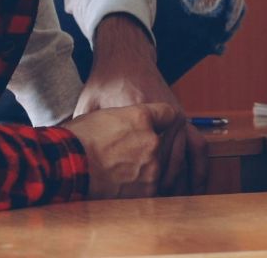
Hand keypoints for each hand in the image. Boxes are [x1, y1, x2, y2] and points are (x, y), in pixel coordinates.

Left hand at [72, 16, 208, 193]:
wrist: (126, 59)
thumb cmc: (105, 82)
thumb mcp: (89, 105)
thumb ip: (84, 129)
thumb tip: (67, 155)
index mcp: (140, 114)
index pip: (144, 156)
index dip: (138, 181)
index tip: (130, 198)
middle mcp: (165, 117)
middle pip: (166, 163)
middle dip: (157, 188)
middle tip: (146, 206)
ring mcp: (178, 118)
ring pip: (184, 159)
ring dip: (179, 183)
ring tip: (168, 202)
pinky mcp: (182, 118)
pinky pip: (198, 147)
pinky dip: (199, 167)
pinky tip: (196, 186)